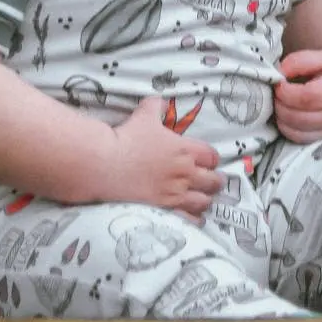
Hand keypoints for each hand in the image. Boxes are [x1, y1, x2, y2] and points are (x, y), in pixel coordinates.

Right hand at [102, 95, 221, 215]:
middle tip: (213, 181)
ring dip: (206, 199)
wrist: (107, 164)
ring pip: (204, 201)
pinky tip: (194, 218)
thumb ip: (156, 106)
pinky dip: (195, 218)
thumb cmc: (127, 137)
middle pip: (213, 180)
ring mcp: (176, 194)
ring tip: (204, 199)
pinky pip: (189, 219)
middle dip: (215, 181)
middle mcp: (186, 173)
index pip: (212, 157)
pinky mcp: (165, 210)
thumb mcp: (144, 115)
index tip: (209, 162)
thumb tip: (160, 102)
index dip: (212, 160)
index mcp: (185, 150)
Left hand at [275, 48, 321, 142]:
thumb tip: (279, 74)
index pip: (307, 97)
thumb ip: (300, 61)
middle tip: (277, 94)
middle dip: (281, 106)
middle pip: (301, 118)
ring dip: (283, 120)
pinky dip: (291, 131)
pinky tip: (289, 117)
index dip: (286, 92)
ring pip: (301, 133)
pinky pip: (306, 140)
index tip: (279, 83)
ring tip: (283, 104)